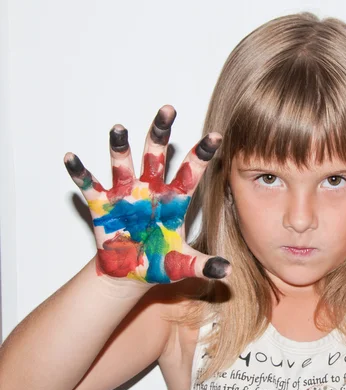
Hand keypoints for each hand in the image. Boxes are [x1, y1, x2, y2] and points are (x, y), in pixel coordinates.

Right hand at [64, 105, 230, 284]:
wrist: (130, 275)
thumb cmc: (159, 264)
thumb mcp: (183, 265)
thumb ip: (204, 265)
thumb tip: (227, 271)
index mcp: (174, 200)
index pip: (191, 173)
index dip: (202, 155)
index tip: (216, 135)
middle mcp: (151, 191)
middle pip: (156, 155)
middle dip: (161, 133)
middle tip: (168, 109)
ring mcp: (126, 195)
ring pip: (123, 164)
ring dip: (120, 147)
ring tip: (118, 128)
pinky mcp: (102, 205)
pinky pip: (90, 185)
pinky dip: (80, 172)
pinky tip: (71, 158)